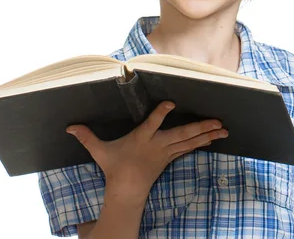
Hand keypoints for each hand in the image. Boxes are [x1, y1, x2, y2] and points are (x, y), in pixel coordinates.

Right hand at [66, 101, 227, 198]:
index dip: (161, 113)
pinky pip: (190, 147)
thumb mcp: (100, 151)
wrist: (127, 189)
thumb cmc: (115, 166)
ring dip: (207, 135)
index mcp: (142, 138)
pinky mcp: (171, 156)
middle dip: (200, 128)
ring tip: (224, 129)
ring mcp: (167, 152)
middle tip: (217, 121)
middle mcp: (158, 144)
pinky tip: (215, 137)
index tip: (171, 103)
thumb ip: (87, 137)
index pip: (152, 123)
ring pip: (190, 141)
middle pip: (181, 134)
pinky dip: (203, 141)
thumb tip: (69, 127)